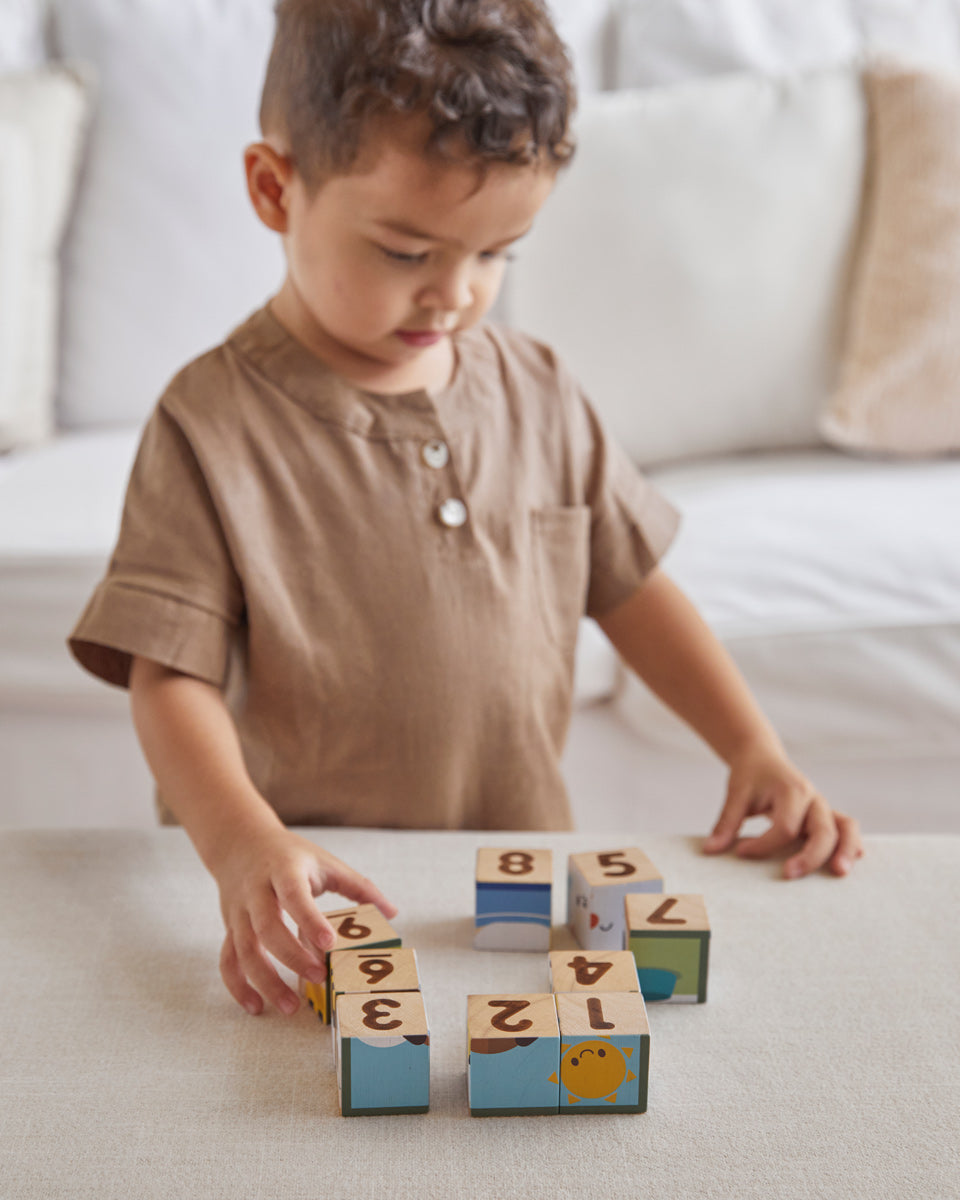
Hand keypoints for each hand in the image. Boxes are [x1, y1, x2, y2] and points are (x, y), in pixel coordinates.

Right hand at [211, 825, 397, 1014]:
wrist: (241, 843)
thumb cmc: (290, 856)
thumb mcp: (325, 862)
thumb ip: (358, 887)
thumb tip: (392, 912)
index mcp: (284, 869)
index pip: (294, 894)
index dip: (309, 918)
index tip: (329, 943)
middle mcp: (257, 891)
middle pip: (266, 926)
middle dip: (291, 956)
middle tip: (318, 978)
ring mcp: (239, 911)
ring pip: (244, 949)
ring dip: (265, 980)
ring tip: (290, 1006)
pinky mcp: (230, 928)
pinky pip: (228, 960)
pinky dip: (238, 986)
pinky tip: (256, 1007)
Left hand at [703, 740, 863, 878]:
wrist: (761, 755)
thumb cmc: (750, 775)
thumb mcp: (736, 793)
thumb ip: (726, 822)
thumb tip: (710, 850)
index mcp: (791, 790)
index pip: (784, 827)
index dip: (763, 844)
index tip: (740, 852)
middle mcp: (813, 799)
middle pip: (823, 830)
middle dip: (810, 856)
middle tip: (788, 875)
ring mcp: (823, 807)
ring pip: (846, 827)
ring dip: (845, 850)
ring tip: (839, 873)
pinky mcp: (826, 815)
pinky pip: (846, 829)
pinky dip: (851, 844)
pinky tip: (853, 862)